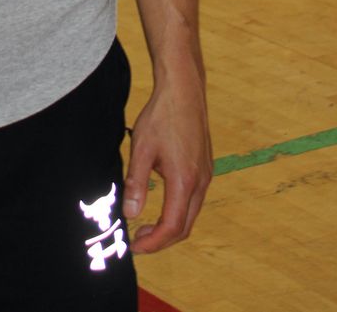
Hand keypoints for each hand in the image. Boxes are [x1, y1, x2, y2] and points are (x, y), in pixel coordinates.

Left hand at [123, 71, 211, 252]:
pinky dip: (178, 210)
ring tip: (146, 226)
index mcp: (185, 181)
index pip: (172, 227)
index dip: (153, 242)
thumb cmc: (161, 116)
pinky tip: (161, 203)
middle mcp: (201, 182)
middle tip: (138, 241)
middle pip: (185, 226)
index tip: (135, 247)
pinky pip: (194, 199)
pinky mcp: (205, 167)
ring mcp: (206, 175)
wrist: (183, 89)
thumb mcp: (141, 148)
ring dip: (170, 226)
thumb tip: (130, 214)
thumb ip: (136, 183)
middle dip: (162, 240)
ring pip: (191, 214)